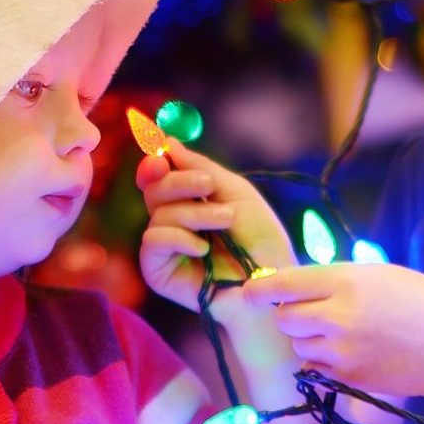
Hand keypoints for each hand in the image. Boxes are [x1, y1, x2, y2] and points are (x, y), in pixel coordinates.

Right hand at [135, 143, 295, 328]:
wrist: (271, 281)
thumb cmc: (260, 239)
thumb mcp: (235, 192)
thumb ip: (201, 167)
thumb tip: (166, 142)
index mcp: (187, 202)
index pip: (157, 177)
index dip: (154, 163)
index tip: (161, 153)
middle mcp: (171, 223)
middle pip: (153, 189)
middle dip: (180, 182)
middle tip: (208, 186)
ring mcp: (164, 248)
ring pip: (158, 214)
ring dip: (194, 213)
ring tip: (225, 222)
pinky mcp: (158, 272)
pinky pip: (152, 240)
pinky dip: (179, 238)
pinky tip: (203, 249)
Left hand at [245, 262, 423, 403]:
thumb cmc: (423, 302)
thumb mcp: (379, 274)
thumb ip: (336, 279)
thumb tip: (296, 286)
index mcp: (344, 281)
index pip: (283, 284)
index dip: (260, 288)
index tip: (248, 291)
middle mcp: (335, 316)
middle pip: (284, 318)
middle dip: (290, 314)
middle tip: (312, 311)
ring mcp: (339, 351)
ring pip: (298, 345)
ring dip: (308, 338)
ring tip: (341, 332)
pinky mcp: (346, 378)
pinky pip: (316, 367)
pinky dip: (323, 360)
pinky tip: (351, 352)